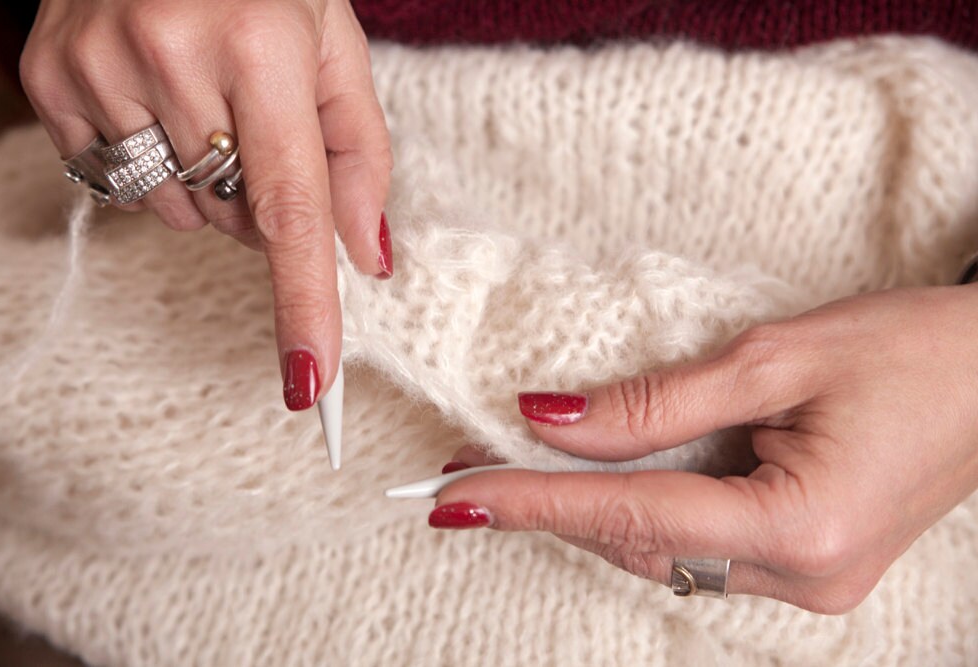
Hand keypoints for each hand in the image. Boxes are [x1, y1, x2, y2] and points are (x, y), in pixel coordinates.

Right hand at [20, 0, 392, 406]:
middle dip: (260, 203)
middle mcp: (172, 53)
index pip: (290, 206)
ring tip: (205, 109)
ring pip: (174, 211)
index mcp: (262, 44)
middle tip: (256, 130)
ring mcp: (98, 66)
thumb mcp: (334, 49)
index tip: (309, 378)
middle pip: (233, 219)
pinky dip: (150, 166)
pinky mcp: (49, 77)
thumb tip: (366, 258)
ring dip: (204, 188)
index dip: (302, 302)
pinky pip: (115, 183)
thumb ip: (359, 155)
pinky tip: (156, 104)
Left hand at [432, 286, 977, 612]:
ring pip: (663, 553)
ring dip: (590, 509)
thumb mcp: (772, 358)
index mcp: (801, 528)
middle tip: (468, 471)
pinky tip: (598, 483)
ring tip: (513, 471)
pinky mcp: (810, 565)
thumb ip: (654, 402)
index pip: (631, 514)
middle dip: (550, 505)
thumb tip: (551, 421)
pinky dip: (642, 512)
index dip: (534, 501)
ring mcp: (810, 582)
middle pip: (639, 543)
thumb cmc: (911, 351)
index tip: (455, 494)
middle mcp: (804, 578)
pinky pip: (698, 548)